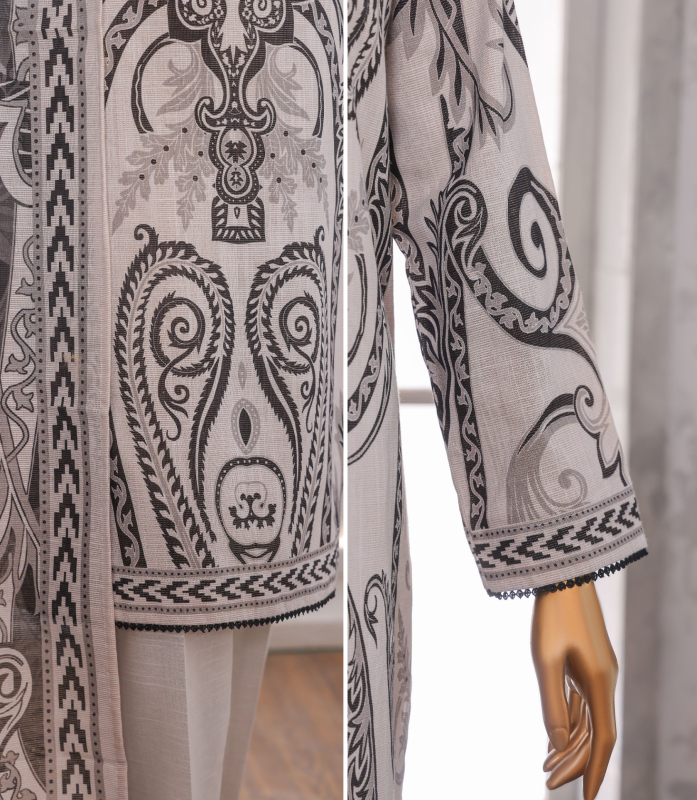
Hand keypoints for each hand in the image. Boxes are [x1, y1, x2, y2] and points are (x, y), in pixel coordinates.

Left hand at [531, 581, 617, 799]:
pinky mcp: (587, 661)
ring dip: (570, 743)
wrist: (563, 573)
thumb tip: (558, 744)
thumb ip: (552, 703)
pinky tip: (556, 733)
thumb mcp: (545, 659)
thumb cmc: (552, 614)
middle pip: (594, 732)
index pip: (602, 740)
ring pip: (588, 718)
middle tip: (548, 782)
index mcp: (599, 683)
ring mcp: (597, 671)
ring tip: (545, 765)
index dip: (594, 771)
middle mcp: (604, 680)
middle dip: (574, 761)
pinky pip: (582, 701)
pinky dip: (571, 720)